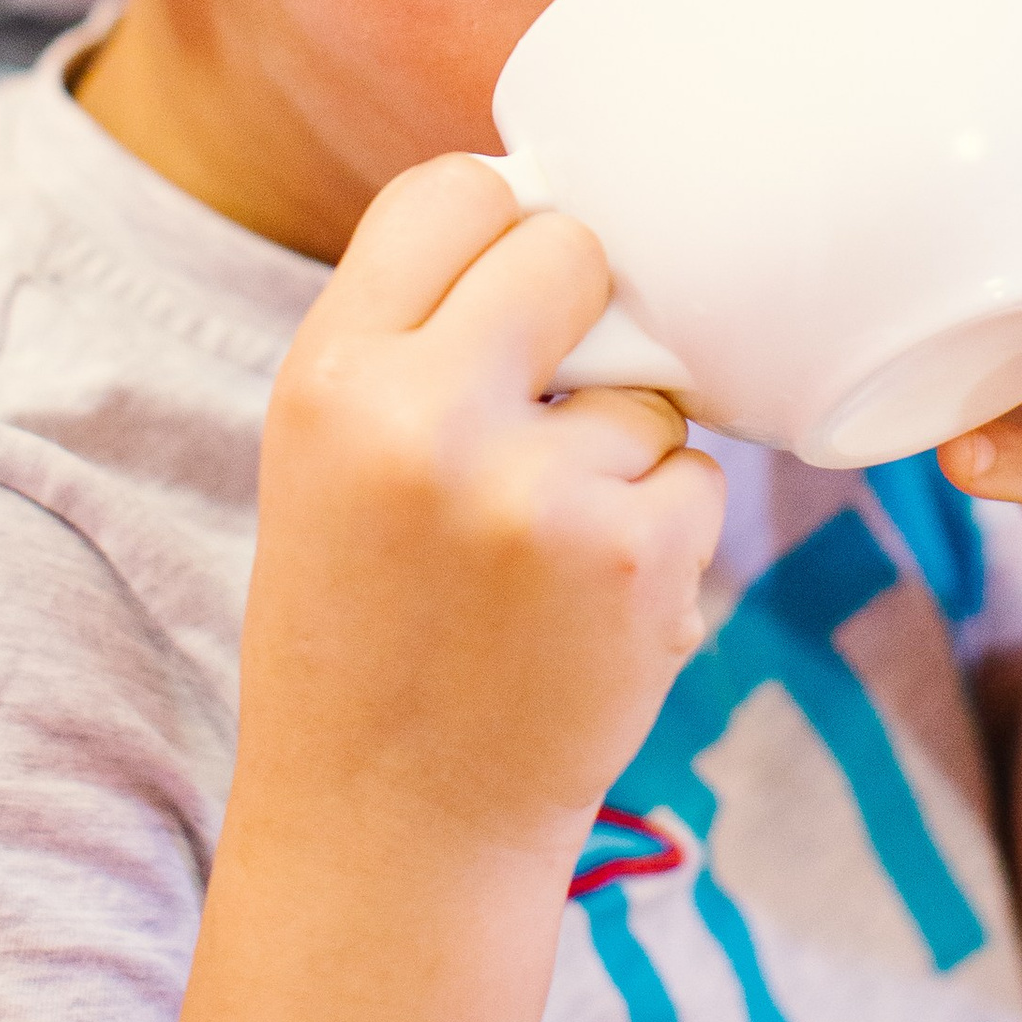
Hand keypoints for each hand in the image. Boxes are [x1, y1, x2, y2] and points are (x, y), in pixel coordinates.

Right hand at [239, 157, 725, 865]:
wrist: (392, 831)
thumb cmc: (362, 629)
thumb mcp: (327, 459)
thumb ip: (414, 339)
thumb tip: (553, 216)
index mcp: (331, 378)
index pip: (452, 190)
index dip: (496, 227)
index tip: (502, 282)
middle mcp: (426, 418)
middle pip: (571, 248)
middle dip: (580, 310)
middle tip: (547, 400)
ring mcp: (537, 488)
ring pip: (645, 384)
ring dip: (621, 447)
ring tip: (541, 548)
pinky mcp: (635, 555)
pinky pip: (694, 475)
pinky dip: (661, 528)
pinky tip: (588, 601)